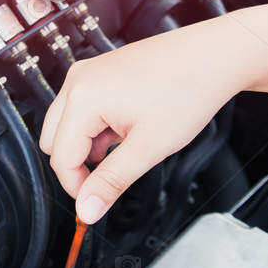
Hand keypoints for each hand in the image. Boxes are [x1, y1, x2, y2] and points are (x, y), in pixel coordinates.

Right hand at [39, 19, 245, 223]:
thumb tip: (87, 209)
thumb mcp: (148, 148)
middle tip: (116, 171)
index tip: (97, 201)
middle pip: (54, 140)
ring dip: (89, 144)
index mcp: (84, 97)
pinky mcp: (100, 72)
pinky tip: (130, 126)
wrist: (213, 58)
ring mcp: (88, 73)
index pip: (60, 157)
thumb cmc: (187, 91)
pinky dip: (98, 126)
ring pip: (67, 125)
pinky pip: (82, 108)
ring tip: (131, 142)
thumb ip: (111, 181)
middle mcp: (78, 80)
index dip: (77, 186)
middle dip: (80, 163)